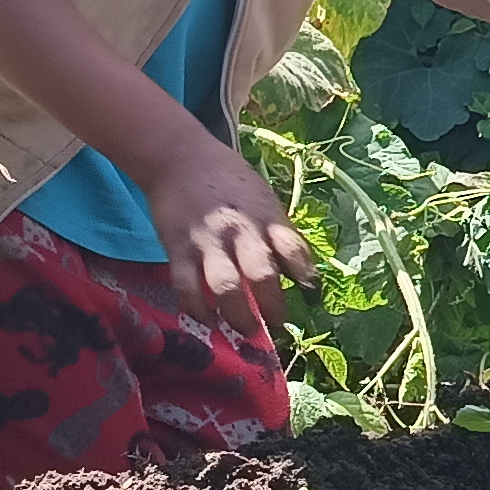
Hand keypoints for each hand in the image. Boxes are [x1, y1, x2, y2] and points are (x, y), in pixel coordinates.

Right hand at [125, 128, 315, 331]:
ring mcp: (208, 241)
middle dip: (274, 308)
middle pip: (262, 275)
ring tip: (248, 333)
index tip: (311, 297)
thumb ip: (277, 231)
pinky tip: (208, 321)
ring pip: (226, 287)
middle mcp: (241, 230)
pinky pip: (187, 287)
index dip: (306, 277)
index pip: (294, 250)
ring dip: (239, 317)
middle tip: (279, 327)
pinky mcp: (178, 249)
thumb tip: (296, 271)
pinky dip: (198, 310)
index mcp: (266, 216)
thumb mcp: (263, 197)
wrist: (180, 156)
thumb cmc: (228, 180)